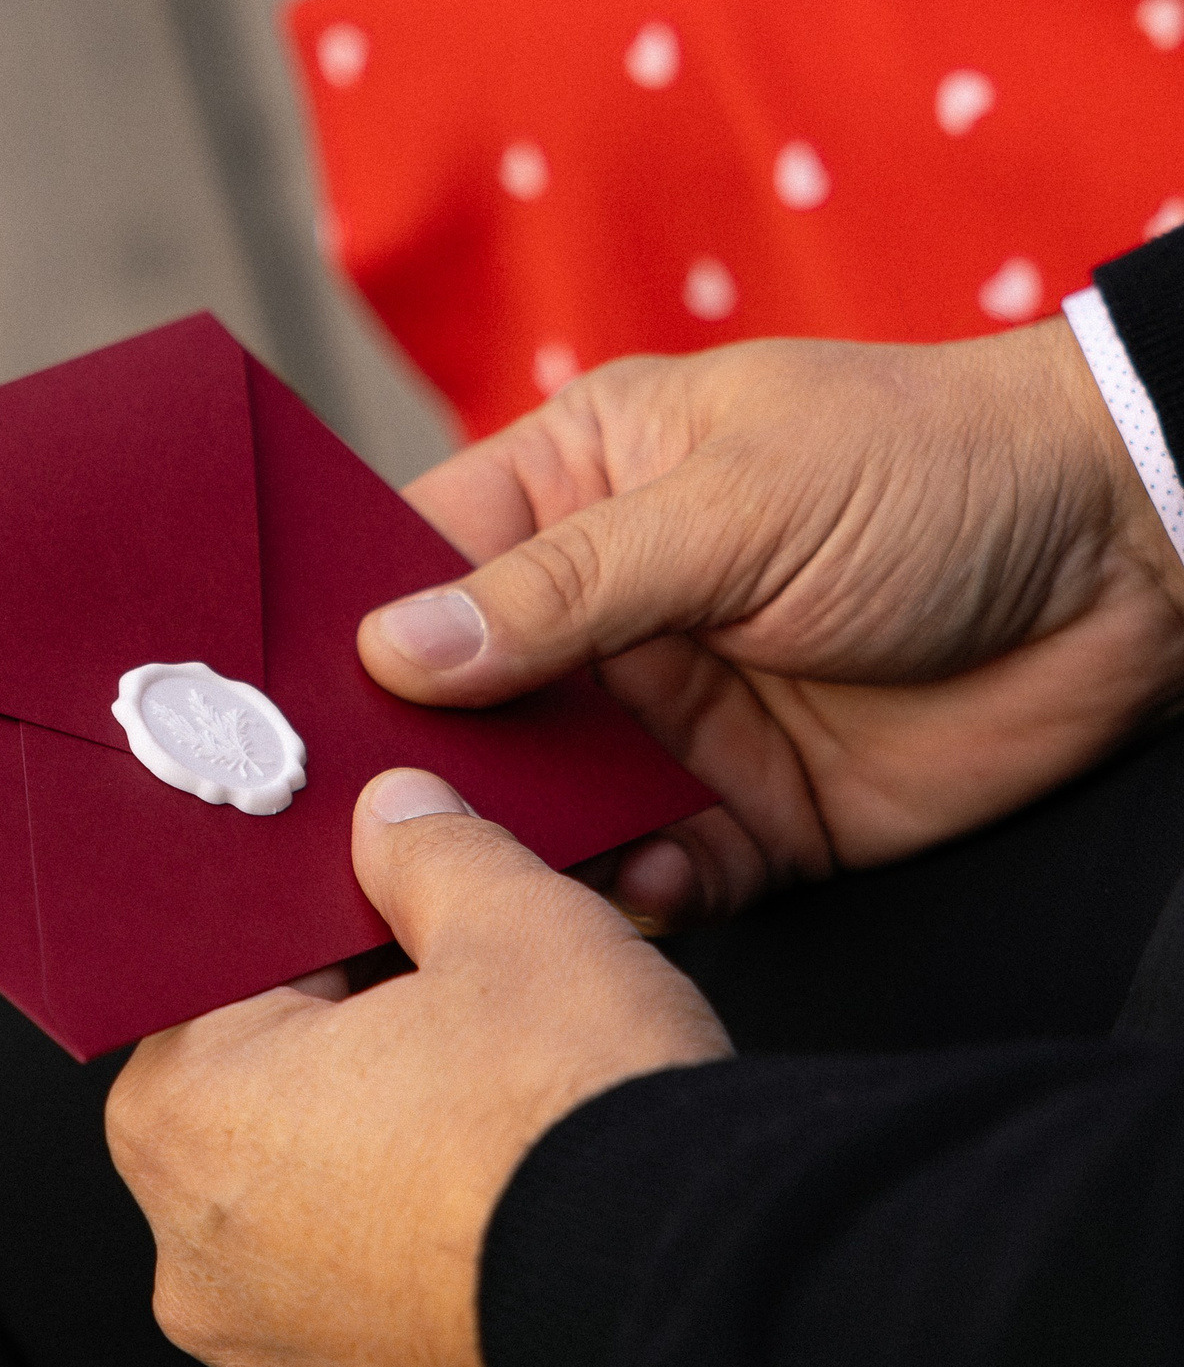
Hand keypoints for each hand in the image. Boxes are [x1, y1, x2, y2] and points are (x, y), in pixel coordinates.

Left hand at [105, 769, 728, 1366]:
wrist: (696, 1326)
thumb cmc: (576, 1127)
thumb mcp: (515, 925)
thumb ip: (433, 854)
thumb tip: (399, 819)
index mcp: (185, 1115)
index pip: (223, 984)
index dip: (323, 941)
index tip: (400, 934)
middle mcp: (197, 1263)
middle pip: (263, 1112)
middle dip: (353, 1061)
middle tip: (469, 1026)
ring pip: (317, 1232)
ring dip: (389, 1183)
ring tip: (507, 1139)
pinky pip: (375, 1338)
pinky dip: (429, 1293)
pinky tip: (517, 1243)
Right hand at [357, 323, 1183, 932]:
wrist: (1129, 561)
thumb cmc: (927, 470)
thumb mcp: (733, 502)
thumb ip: (566, 588)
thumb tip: (397, 649)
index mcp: (577, 489)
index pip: (416, 562)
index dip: (343, 631)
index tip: (268, 709)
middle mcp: (609, 615)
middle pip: (463, 709)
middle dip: (416, 768)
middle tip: (348, 832)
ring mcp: (677, 721)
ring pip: (549, 809)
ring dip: (523, 847)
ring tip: (490, 881)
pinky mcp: (754, 817)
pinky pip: (664, 878)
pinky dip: (647, 896)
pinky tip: (658, 885)